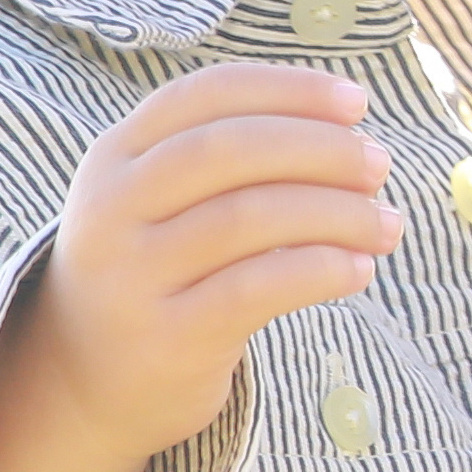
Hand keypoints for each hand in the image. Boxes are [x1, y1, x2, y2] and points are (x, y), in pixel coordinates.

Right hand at [0, 63, 390, 471]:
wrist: (84, 381)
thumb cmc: (157, 270)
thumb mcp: (160, 200)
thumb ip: (229, 158)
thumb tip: (350, 130)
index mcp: (115, 156)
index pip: (206, 95)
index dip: (288, 90)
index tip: (357, 102)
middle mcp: (113, 208)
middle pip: (229, 150)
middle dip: (320, 149)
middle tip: (380, 165)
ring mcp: (133, 275)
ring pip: (249, 218)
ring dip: (337, 214)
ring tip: (387, 225)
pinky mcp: (167, 338)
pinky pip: (257, 289)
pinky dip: (320, 270)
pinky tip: (358, 270)